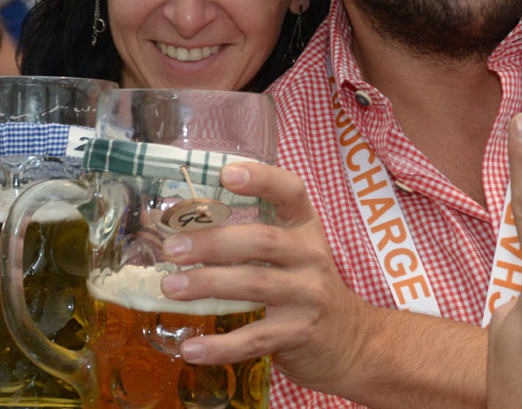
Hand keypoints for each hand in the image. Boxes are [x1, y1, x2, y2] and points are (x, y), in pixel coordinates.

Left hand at [158, 162, 370, 394]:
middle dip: (212, 242)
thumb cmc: (306, 285)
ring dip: (207, 285)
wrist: (351, 339)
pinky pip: (254, 338)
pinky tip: (191, 348)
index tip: (225, 174)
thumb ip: (252, 237)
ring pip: (254, 284)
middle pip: (262, 240)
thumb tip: (183, 230)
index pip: (290, 191)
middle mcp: (311, 256)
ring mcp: (308, 295)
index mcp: (305, 227)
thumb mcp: (294, 251)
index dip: (260, 178)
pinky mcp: (299, 333)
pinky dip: (220, 346)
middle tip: (173, 249)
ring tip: (170, 287)